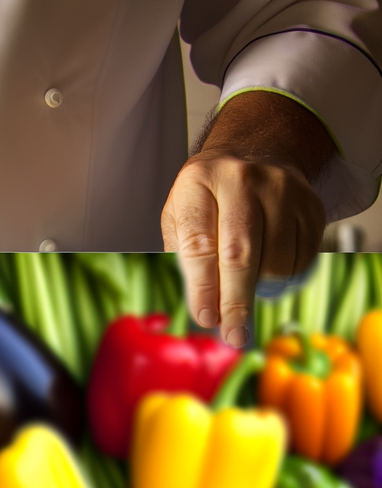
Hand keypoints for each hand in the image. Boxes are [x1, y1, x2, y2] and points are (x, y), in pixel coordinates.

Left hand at [161, 91, 333, 346]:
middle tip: (233, 334)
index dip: (202, 288)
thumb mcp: (179, 215)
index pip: (199, 245)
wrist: (252, 153)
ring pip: (277, 257)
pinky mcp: (309, 201)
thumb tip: (202, 309)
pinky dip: (287, 277)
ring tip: (246, 300)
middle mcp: (240, 180)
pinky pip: (303, 253)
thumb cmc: (207, 196)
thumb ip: (183, 258)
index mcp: (198, 183)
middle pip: (240, 253)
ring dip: (261, 290)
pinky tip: (270, 278)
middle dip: (235, 301)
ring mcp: (280, 187)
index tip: (205, 318)